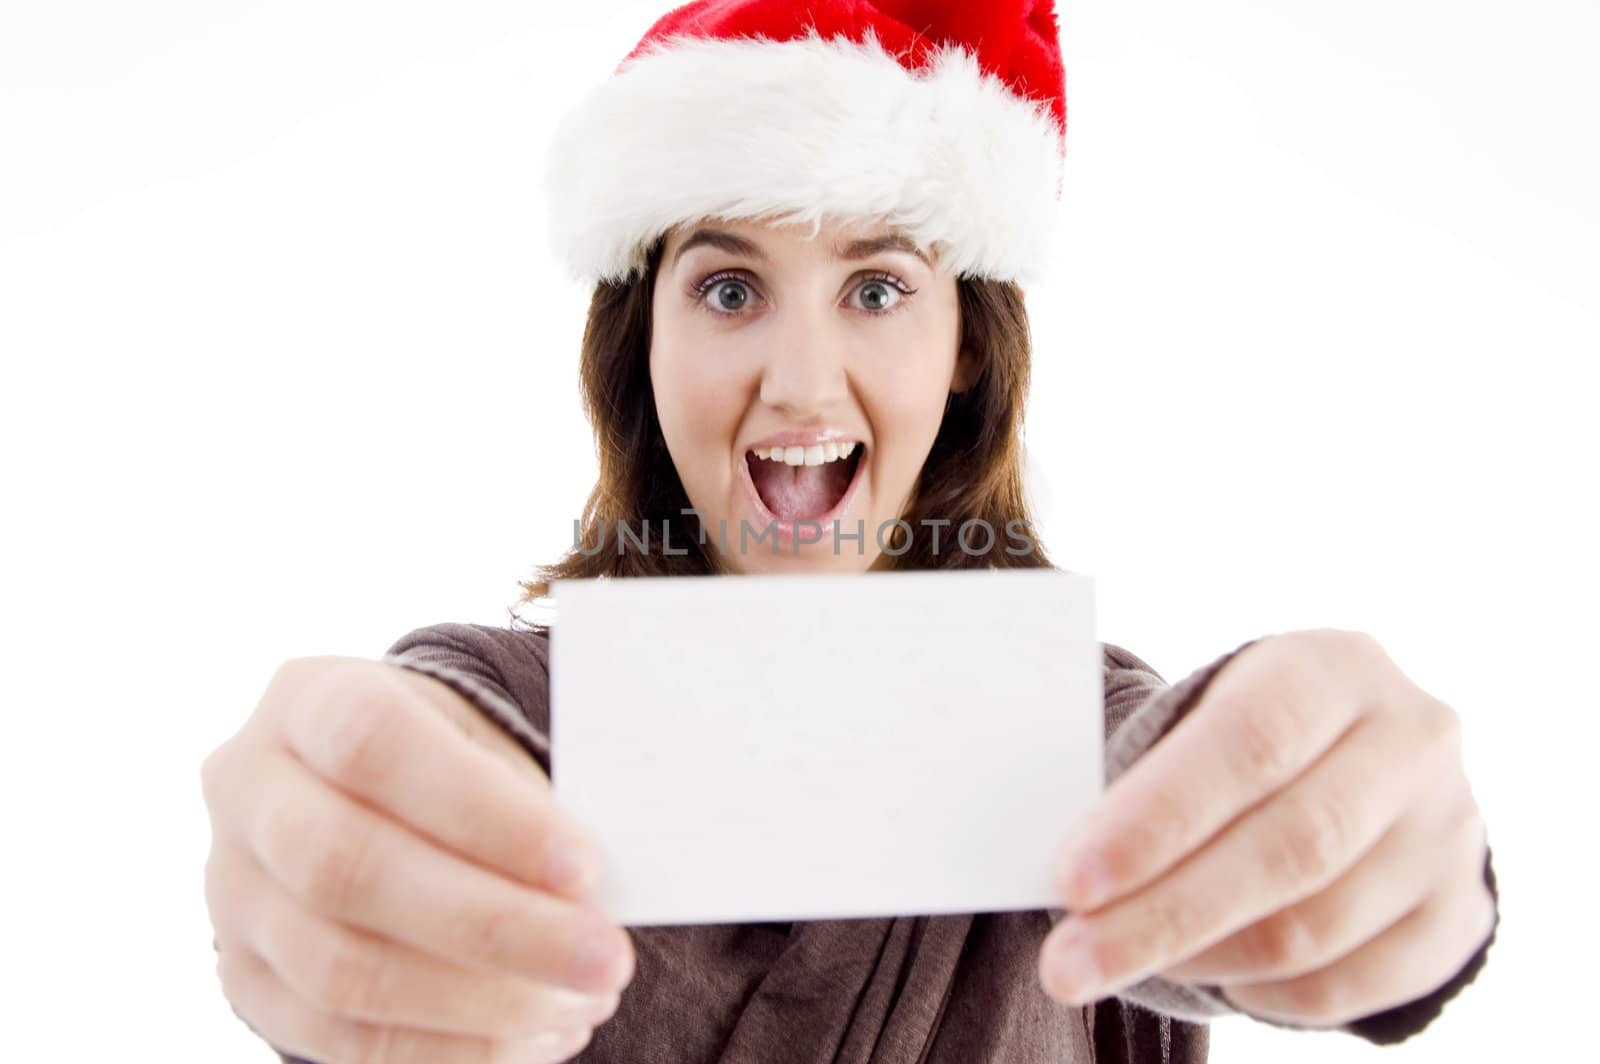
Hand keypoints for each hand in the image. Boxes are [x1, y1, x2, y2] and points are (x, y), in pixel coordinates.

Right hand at [202, 656, 633, 1062]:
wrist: (362, 794)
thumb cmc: (446, 761)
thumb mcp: (481, 739)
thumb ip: (526, 799)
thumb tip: (593, 893)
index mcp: (309, 700)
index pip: (375, 745)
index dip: (481, 812)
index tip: (582, 868)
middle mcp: (250, 793)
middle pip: (350, 869)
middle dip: (496, 926)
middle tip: (604, 960)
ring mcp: (233, 895)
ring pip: (343, 970)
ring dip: (482, 1001)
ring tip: (579, 1003)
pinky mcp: (247, 981)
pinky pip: (341, 1037)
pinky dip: (452, 1047)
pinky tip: (533, 1038)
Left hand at [1038, 629, 1494, 1026]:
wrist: (1358, 768)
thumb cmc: (1240, 741)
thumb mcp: (1202, 718)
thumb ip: (1146, 774)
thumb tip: (1063, 869)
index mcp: (1333, 666)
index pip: (1246, 744)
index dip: (1156, 818)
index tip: (1071, 881)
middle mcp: (1410, 741)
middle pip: (1286, 848)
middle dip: (1162, 915)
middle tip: (1068, 962)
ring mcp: (1449, 831)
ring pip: (1316, 927)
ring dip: (1201, 958)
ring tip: (1119, 961)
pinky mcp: (1459, 913)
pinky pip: (1351, 984)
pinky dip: (1266, 994)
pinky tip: (1211, 974)